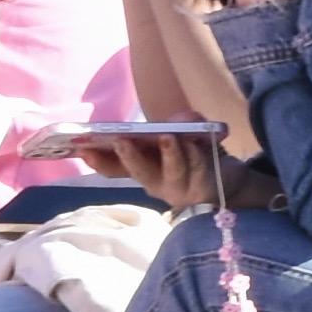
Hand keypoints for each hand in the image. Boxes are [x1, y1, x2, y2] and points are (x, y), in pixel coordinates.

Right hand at [33, 122, 247, 210]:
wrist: (229, 179)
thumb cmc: (194, 155)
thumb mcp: (179, 136)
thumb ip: (172, 126)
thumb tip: (173, 123)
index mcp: (143, 168)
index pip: (115, 168)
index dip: (99, 160)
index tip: (83, 149)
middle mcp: (156, 182)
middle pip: (139, 172)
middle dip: (129, 156)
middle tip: (121, 140)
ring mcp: (179, 188)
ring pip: (171, 171)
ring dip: (169, 153)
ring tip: (168, 137)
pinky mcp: (202, 189)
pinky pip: (198, 169)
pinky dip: (197, 154)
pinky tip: (196, 142)